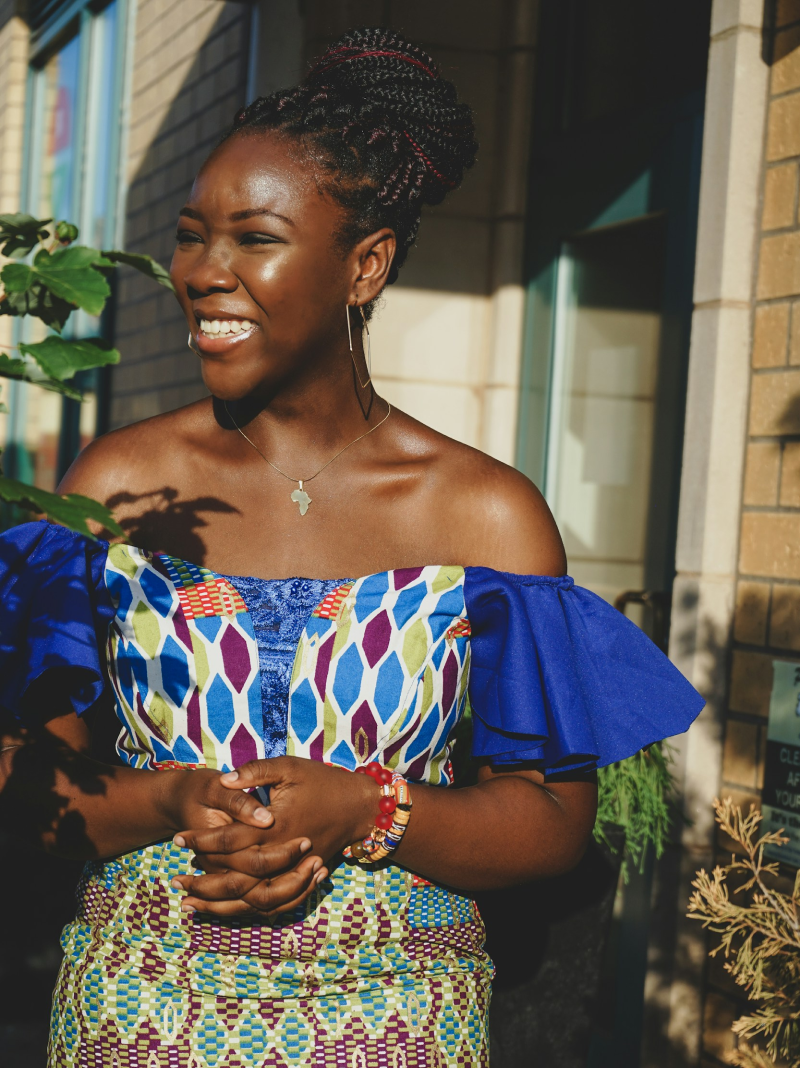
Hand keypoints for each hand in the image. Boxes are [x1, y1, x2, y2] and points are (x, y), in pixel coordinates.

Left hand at [170, 757, 374, 915]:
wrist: (359, 807)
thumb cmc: (324, 782)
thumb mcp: (289, 767)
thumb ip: (255, 773)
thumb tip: (223, 779)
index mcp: (274, 828)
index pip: (227, 839)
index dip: (199, 840)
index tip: (177, 839)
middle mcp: (280, 856)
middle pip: (233, 880)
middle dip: (201, 882)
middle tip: (176, 882)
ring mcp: (291, 872)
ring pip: (249, 900)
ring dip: (218, 905)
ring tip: (191, 904)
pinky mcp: (299, 880)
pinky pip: (269, 905)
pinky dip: (245, 910)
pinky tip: (226, 910)